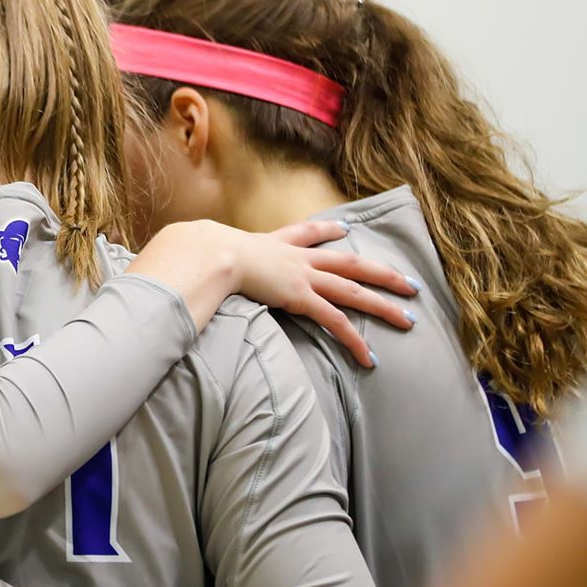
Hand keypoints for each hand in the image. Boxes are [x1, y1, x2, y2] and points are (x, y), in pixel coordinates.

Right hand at [141, 220, 417, 367]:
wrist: (207, 250)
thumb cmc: (198, 250)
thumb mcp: (204, 249)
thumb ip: (201, 257)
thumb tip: (177, 260)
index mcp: (273, 244)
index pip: (306, 234)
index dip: (327, 232)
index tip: (344, 230)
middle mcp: (295, 258)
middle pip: (348, 262)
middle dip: (380, 272)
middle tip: (407, 280)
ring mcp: (301, 276)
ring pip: (354, 290)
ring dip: (383, 304)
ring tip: (409, 317)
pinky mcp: (300, 297)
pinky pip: (335, 321)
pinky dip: (354, 339)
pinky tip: (370, 356)